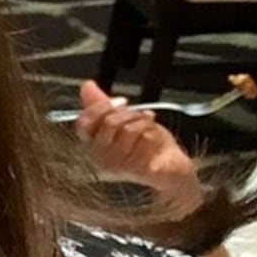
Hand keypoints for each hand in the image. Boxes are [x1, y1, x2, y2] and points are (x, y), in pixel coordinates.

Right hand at [74, 80, 202, 211]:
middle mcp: (101, 159)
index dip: (102, 107)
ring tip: (150, 130)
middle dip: (131, 114)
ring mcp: (119, 167)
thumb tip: (86, 86)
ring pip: (129, 130)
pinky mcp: (137, 170)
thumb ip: (103, 105)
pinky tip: (157, 142)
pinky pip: (145, 141)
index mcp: (93, 147)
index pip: (84, 123)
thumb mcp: (124, 121)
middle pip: (109, 123)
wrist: (172, 169)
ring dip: (145, 125)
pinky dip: (155, 136)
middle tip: (141, 118)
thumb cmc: (148, 148)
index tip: (122, 102)